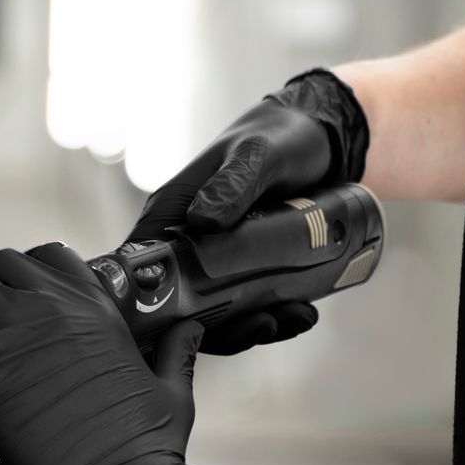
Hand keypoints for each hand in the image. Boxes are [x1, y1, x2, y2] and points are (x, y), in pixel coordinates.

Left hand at [0, 242, 228, 464]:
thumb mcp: (172, 389)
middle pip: (5, 267)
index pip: (53, 259)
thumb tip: (186, 333)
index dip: (30, 278)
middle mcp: (57, 310)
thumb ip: (174, 352)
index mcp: (98, 311)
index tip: (24, 303)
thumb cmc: (145, 449)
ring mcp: (19, 333)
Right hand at [127, 69, 368, 353]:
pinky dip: (273, 317)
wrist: (323, 138)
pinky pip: (249, 305)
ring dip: (250, 328)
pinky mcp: (246, 270)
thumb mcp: (257, 155)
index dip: (150, 304)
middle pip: (180, 304)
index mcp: (172, 211)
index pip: (141, 265)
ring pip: (217, 313)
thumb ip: (232, 184)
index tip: (184, 329)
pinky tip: (302, 314)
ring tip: (290, 320)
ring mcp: (217, 259)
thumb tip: (202, 221)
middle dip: (218, 328)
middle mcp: (187, 240)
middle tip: (262, 326)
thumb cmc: (280, 136)